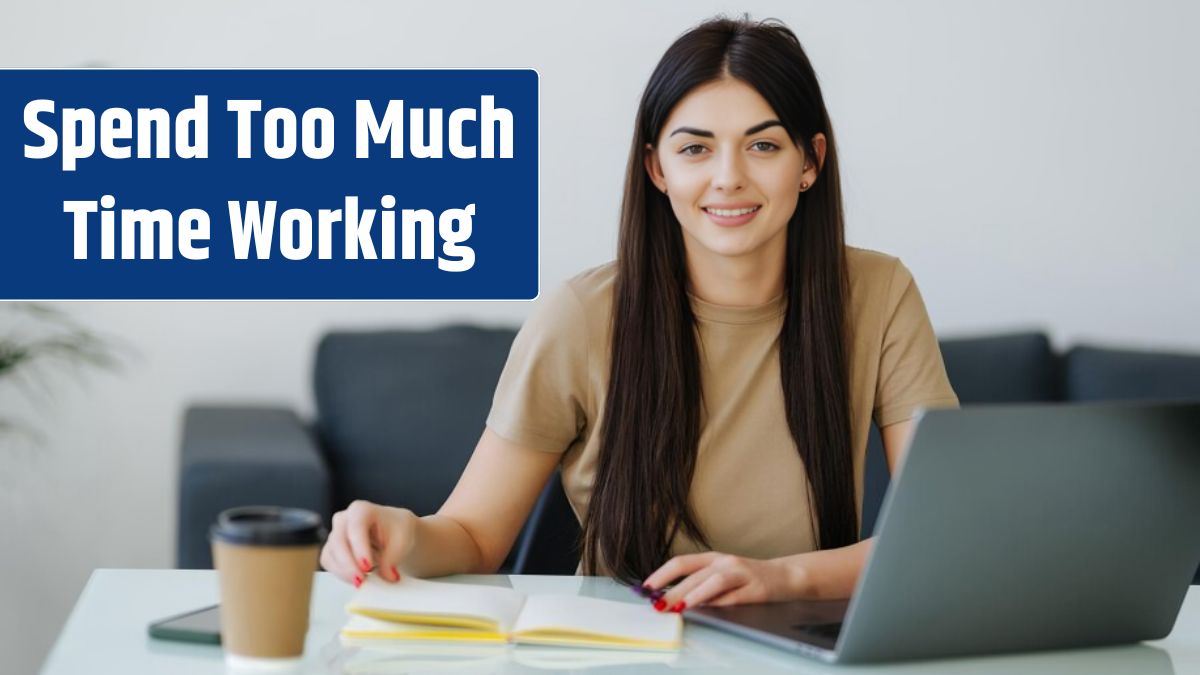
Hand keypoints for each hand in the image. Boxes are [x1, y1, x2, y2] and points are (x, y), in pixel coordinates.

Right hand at [320, 500, 417, 587]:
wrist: (395, 534)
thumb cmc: (398, 530)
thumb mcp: (402, 541)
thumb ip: (392, 558)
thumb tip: (386, 575)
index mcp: (362, 510)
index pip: (356, 527)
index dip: (359, 548)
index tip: (367, 566)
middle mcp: (344, 519)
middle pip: (338, 541)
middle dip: (349, 564)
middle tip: (362, 580)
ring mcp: (335, 534)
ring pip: (330, 554)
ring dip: (344, 571)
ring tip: (362, 581)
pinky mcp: (332, 550)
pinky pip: (329, 563)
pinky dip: (340, 574)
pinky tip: (356, 578)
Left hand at [641, 552, 802, 611]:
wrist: (786, 575)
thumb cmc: (748, 578)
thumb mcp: (722, 577)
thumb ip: (701, 586)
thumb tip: (673, 600)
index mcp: (713, 559)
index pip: (681, 563)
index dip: (662, 574)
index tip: (646, 588)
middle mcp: (724, 562)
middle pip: (693, 574)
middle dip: (672, 590)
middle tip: (657, 605)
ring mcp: (741, 573)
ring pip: (712, 581)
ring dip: (692, 594)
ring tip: (678, 606)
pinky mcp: (755, 588)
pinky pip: (733, 596)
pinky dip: (717, 602)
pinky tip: (706, 608)